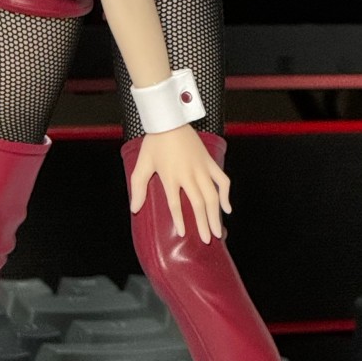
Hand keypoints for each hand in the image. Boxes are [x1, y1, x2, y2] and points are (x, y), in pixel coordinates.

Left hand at [128, 125, 231, 242]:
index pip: (176, 204)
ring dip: (216, 214)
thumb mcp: (142, 165)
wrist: (169, 120)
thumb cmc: (154, 143)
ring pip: (212, 195)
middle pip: (198, 203)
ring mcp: (201, 168)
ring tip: (218, 231)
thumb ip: (138, 188)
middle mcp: (188, 174)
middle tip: (209, 240)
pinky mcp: (209, 162)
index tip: (185, 234)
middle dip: (204, 224)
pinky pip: (222, 180)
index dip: (180, 220)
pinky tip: (227, 208)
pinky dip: (226, 194)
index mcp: (170, 176)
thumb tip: (134, 209)